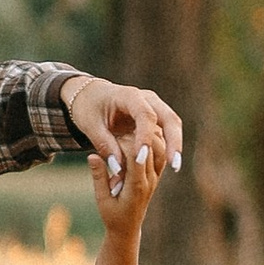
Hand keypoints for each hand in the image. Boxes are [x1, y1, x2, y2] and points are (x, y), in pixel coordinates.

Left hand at [61, 72, 184, 204]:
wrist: (91, 96)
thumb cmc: (88, 108)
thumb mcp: (90, 126)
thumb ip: (104, 145)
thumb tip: (118, 169)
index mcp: (129, 95)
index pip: (145, 115)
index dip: (145, 137)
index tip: (141, 159)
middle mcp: (147, 99)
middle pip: (169, 117)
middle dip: (173, 141)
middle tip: (174, 165)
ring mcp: (154, 107)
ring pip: (172, 124)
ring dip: (175, 145)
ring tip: (175, 166)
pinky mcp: (155, 118)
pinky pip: (167, 131)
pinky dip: (168, 146)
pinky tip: (167, 163)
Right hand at [89, 135, 166, 264]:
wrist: (128, 229)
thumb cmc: (112, 216)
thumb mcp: (101, 199)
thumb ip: (99, 177)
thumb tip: (92, 155)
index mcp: (137, 186)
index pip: (136, 156)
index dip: (124, 142)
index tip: (111, 133)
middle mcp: (150, 180)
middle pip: (150, 147)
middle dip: (134, 136)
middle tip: (118, 127)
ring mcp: (156, 176)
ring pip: (159, 147)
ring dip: (145, 136)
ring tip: (127, 128)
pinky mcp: (157, 174)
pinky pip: (160, 152)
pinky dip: (150, 140)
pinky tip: (137, 133)